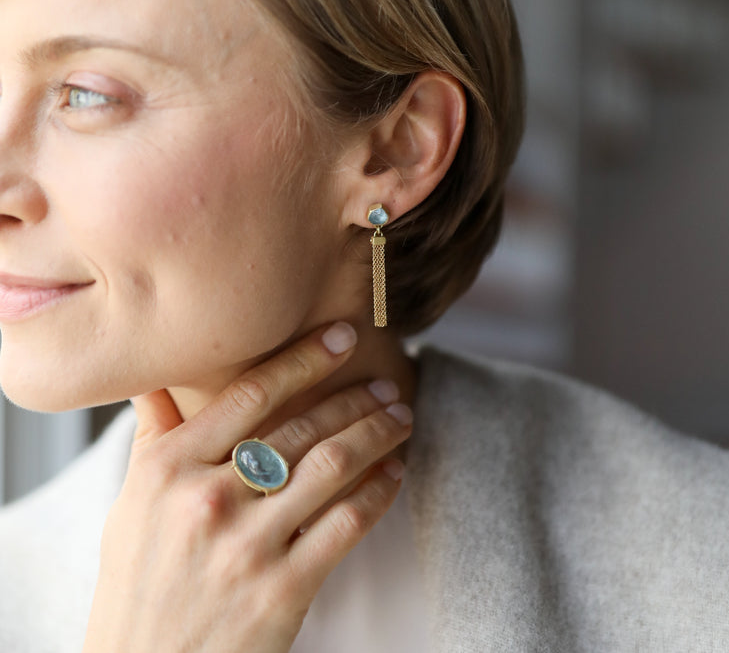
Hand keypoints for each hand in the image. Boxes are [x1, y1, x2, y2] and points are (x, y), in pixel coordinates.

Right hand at [82, 322, 411, 652]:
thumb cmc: (137, 589)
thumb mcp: (129, 507)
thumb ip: (155, 437)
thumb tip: (158, 376)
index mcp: (167, 470)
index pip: (251, 393)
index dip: (305, 358)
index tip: (342, 336)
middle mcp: (207, 501)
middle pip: (302, 427)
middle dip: (356, 398)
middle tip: (389, 384)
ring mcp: (248, 547)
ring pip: (333, 466)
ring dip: (377, 434)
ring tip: (401, 417)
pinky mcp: (283, 590)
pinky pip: (347, 523)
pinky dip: (379, 491)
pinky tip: (394, 473)